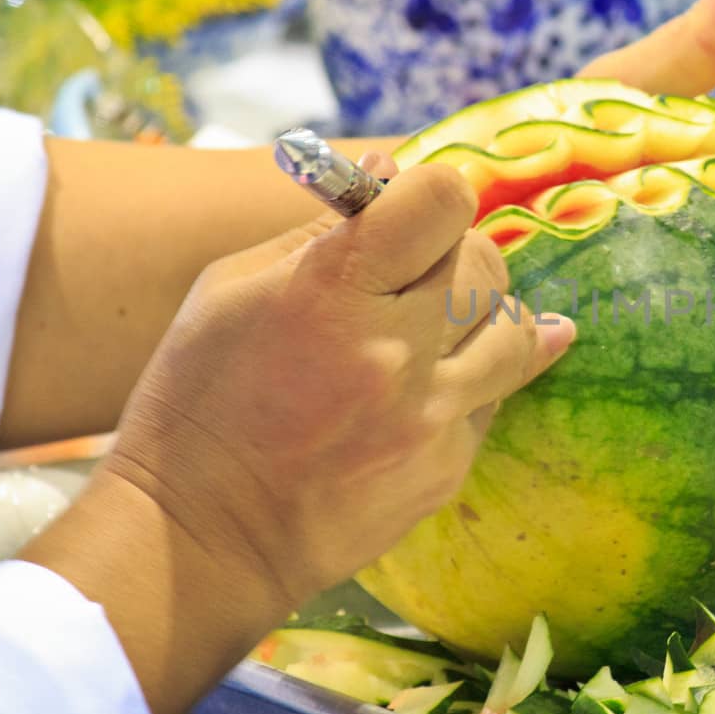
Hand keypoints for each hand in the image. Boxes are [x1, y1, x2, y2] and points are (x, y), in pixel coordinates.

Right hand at [23, 155, 573, 713]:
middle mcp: (394, 351)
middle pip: (485, 261)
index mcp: (331, 291)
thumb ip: (319, 228)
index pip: (442, 200)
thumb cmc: (199, 402)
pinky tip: (432, 381)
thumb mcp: (230, 289)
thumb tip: (388, 174)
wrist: (200, 539)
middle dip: (454, 254)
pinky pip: (494, 396)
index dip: (432, 195)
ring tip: (436, 325)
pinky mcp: (448, 467)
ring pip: (515, 330)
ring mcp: (430, 416)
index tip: (412, 213)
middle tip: (413, 274)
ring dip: (482, 315)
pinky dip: (469, 379)